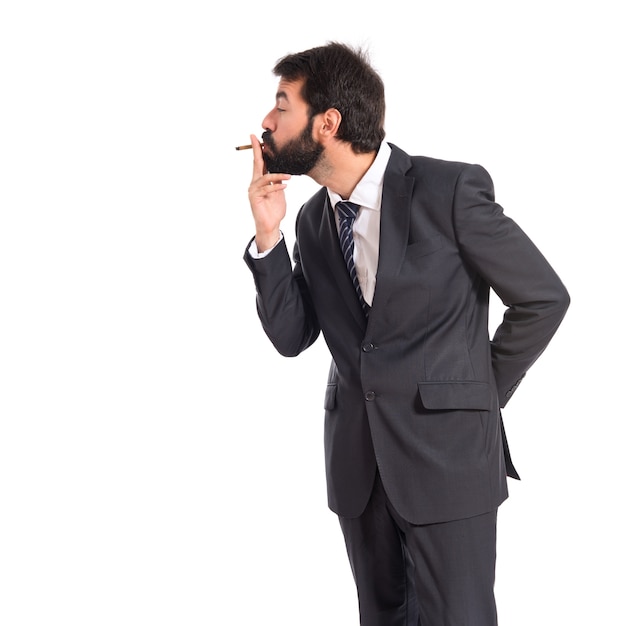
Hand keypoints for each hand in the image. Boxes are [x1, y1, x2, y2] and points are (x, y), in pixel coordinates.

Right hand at [247, 134, 290, 251]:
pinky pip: (267, 189)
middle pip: (256, 164)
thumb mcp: (279, 192)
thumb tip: (283, 170)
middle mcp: (254, 183)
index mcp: (260, 181)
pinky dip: (276, 186)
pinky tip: (285, 185)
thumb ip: (278, 180)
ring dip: (278, 175)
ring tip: (289, 176)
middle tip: (256, 139)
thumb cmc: (274, 210)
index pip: (259, 163)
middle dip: (257, 151)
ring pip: (265, 177)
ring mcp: (253, 190)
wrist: (271, 225)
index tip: (256, 138)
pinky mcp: (255, 198)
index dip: (258, 150)